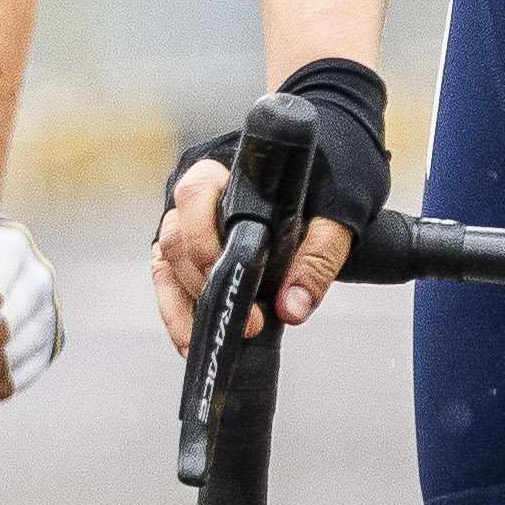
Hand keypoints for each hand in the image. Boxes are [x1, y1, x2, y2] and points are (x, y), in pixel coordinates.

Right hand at [148, 159, 356, 354]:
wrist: (335, 164)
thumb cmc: (331, 177)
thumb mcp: (337, 213)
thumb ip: (319, 257)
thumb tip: (292, 306)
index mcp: (224, 165)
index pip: (195, 195)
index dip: (208, 242)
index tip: (240, 280)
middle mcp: (196, 190)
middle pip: (177, 236)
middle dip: (207, 285)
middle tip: (250, 322)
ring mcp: (187, 219)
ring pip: (167, 262)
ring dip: (190, 305)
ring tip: (222, 338)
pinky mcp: (188, 247)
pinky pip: (168, 280)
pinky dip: (178, 312)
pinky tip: (193, 340)